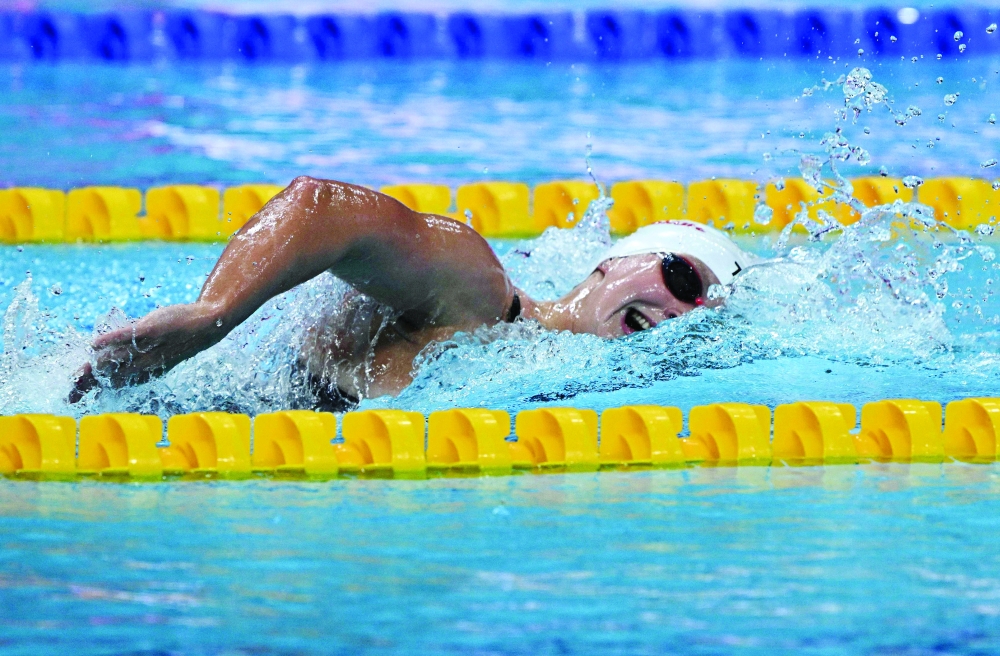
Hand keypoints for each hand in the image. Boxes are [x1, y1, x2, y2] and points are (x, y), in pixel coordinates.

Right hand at [69, 302, 223, 401]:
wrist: (208, 323)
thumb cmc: (181, 336)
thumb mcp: (159, 350)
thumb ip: (137, 355)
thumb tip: (114, 356)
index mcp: (148, 369)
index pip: (117, 382)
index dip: (96, 389)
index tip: (77, 397)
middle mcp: (146, 361)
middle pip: (112, 375)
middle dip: (90, 386)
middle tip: (71, 396)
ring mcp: (149, 346)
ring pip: (116, 359)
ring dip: (94, 367)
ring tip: (77, 376)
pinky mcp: (152, 328)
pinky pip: (128, 336)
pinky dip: (110, 340)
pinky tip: (94, 344)